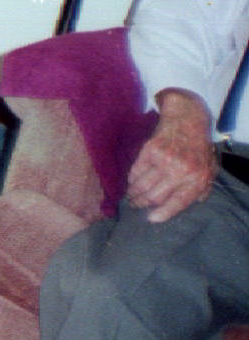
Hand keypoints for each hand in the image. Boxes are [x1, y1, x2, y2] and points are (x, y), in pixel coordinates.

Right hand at [126, 88, 216, 222]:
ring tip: (130, 197)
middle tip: (135, 206)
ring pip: (142, 185)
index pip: (177, 202)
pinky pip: (136, 171)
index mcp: (197, 179)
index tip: (151, 219)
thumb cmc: (198, 148)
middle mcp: (180, 171)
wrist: (187, 121)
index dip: (163, 214)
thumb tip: (187, 205)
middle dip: (142, 204)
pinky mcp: (150, 151)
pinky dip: (132, 179)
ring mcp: (164, 160)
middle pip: (155, 196)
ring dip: (133, 194)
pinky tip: (132, 182)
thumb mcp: (208, 170)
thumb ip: (201, 189)